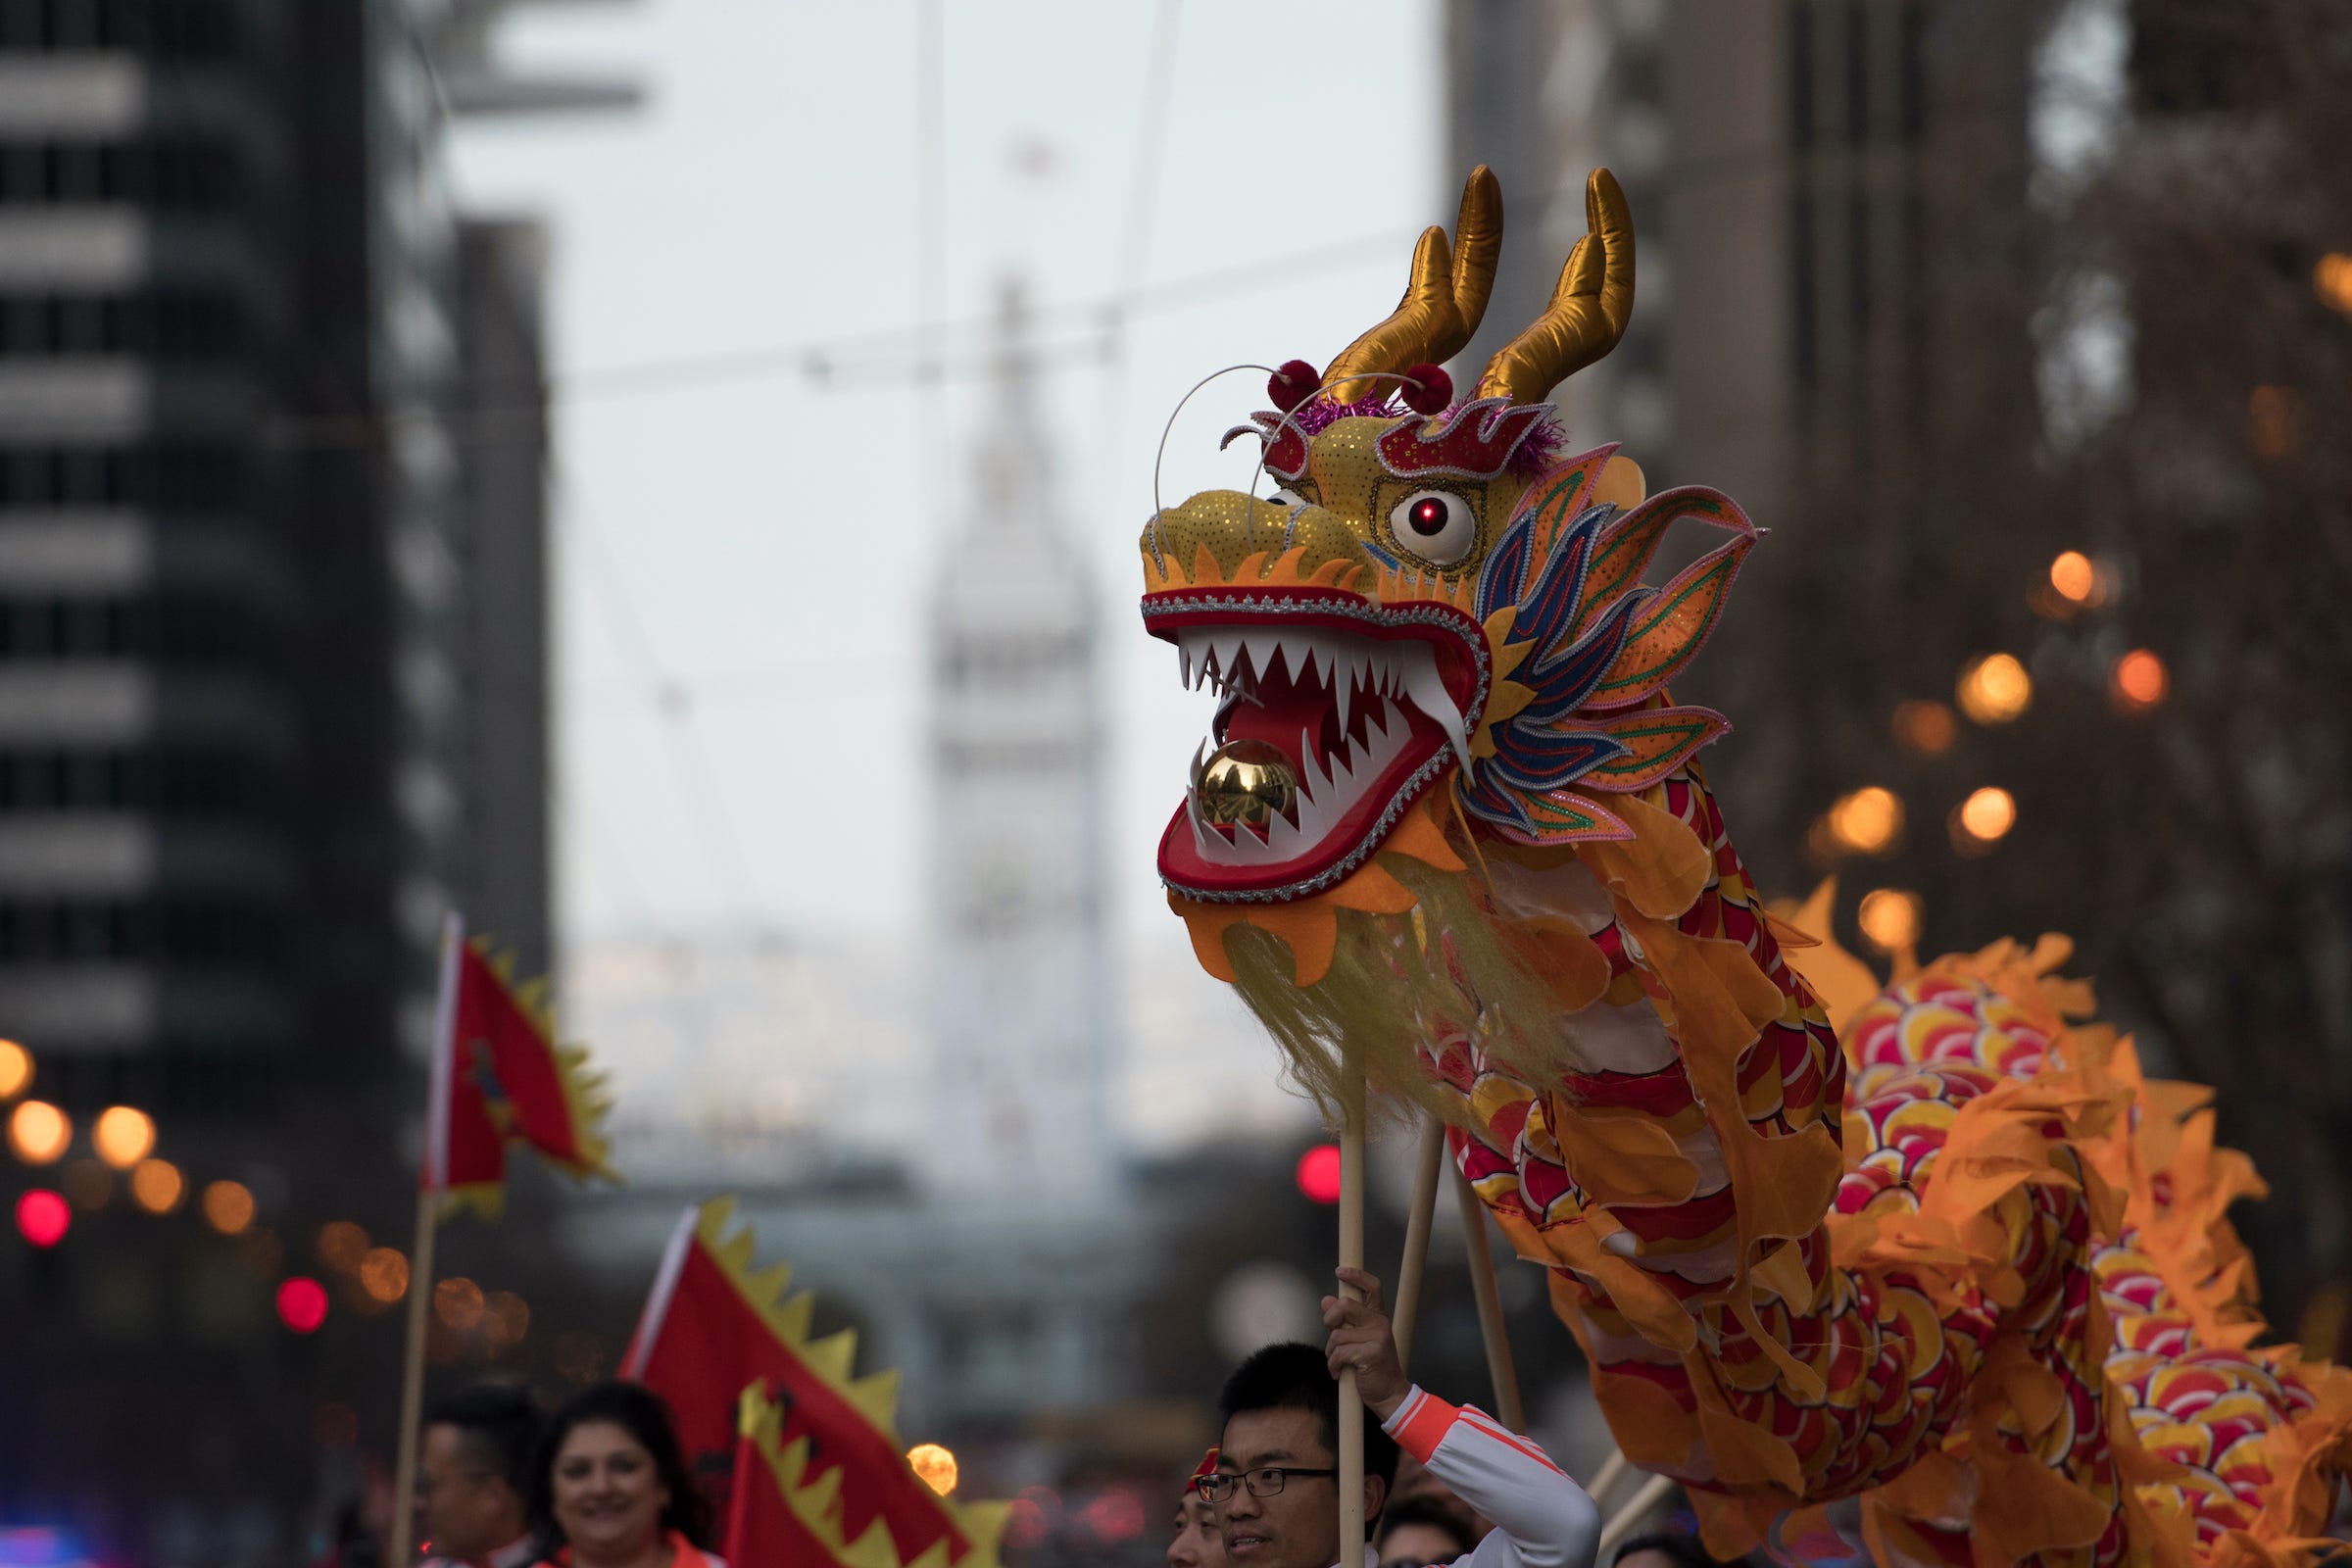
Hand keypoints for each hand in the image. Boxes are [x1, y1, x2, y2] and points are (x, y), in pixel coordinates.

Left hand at [1323, 1266, 1410, 1420]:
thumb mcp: (1358, 1340)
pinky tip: (1338, 1373)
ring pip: (1337, 1334)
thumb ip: (1343, 1321)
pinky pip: (1339, 1353)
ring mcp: (1377, 1338)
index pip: (1372, 1287)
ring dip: (1331, 1352)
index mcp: (1378, 1317)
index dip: (1355, 1275)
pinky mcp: (1371, 1354)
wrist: (1389, 1394)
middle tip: (1332, 1333)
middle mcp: (1380, 1323)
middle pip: (1345, 1305)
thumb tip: (1326, 1300)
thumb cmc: (1372, 1367)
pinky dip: (1333, 1365)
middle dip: (1330, 1320)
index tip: (1340, 1271)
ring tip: (1338, 1362)